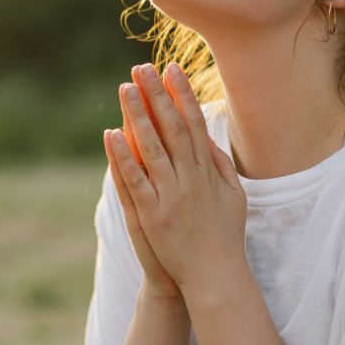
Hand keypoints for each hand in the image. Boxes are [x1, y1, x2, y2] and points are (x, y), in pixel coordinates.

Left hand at [105, 62, 247, 301]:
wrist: (216, 277)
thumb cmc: (224, 239)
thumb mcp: (234, 198)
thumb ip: (223, 168)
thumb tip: (213, 141)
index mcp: (209, 171)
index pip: (194, 124)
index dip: (183, 95)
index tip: (172, 69)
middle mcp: (192, 178)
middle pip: (173, 128)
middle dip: (158, 95)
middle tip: (143, 67)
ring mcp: (172, 195)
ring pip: (153, 147)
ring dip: (138, 116)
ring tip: (125, 88)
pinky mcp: (153, 214)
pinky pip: (136, 180)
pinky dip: (123, 156)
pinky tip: (110, 134)